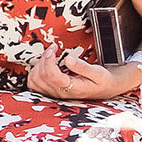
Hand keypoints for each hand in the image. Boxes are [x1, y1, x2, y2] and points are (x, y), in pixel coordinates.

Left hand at [26, 45, 141, 101]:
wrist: (106, 88)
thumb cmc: (103, 81)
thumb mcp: (98, 72)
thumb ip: (83, 67)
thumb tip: (68, 59)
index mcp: (72, 88)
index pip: (52, 75)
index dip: (48, 60)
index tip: (54, 48)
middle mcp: (61, 93)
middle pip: (40, 77)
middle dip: (44, 59)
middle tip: (52, 49)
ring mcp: (55, 93)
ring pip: (34, 81)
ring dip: (38, 65)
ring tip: (49, 56)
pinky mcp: (52, 91)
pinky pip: (35, 84)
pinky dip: (35, 72)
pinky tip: (44, 65)